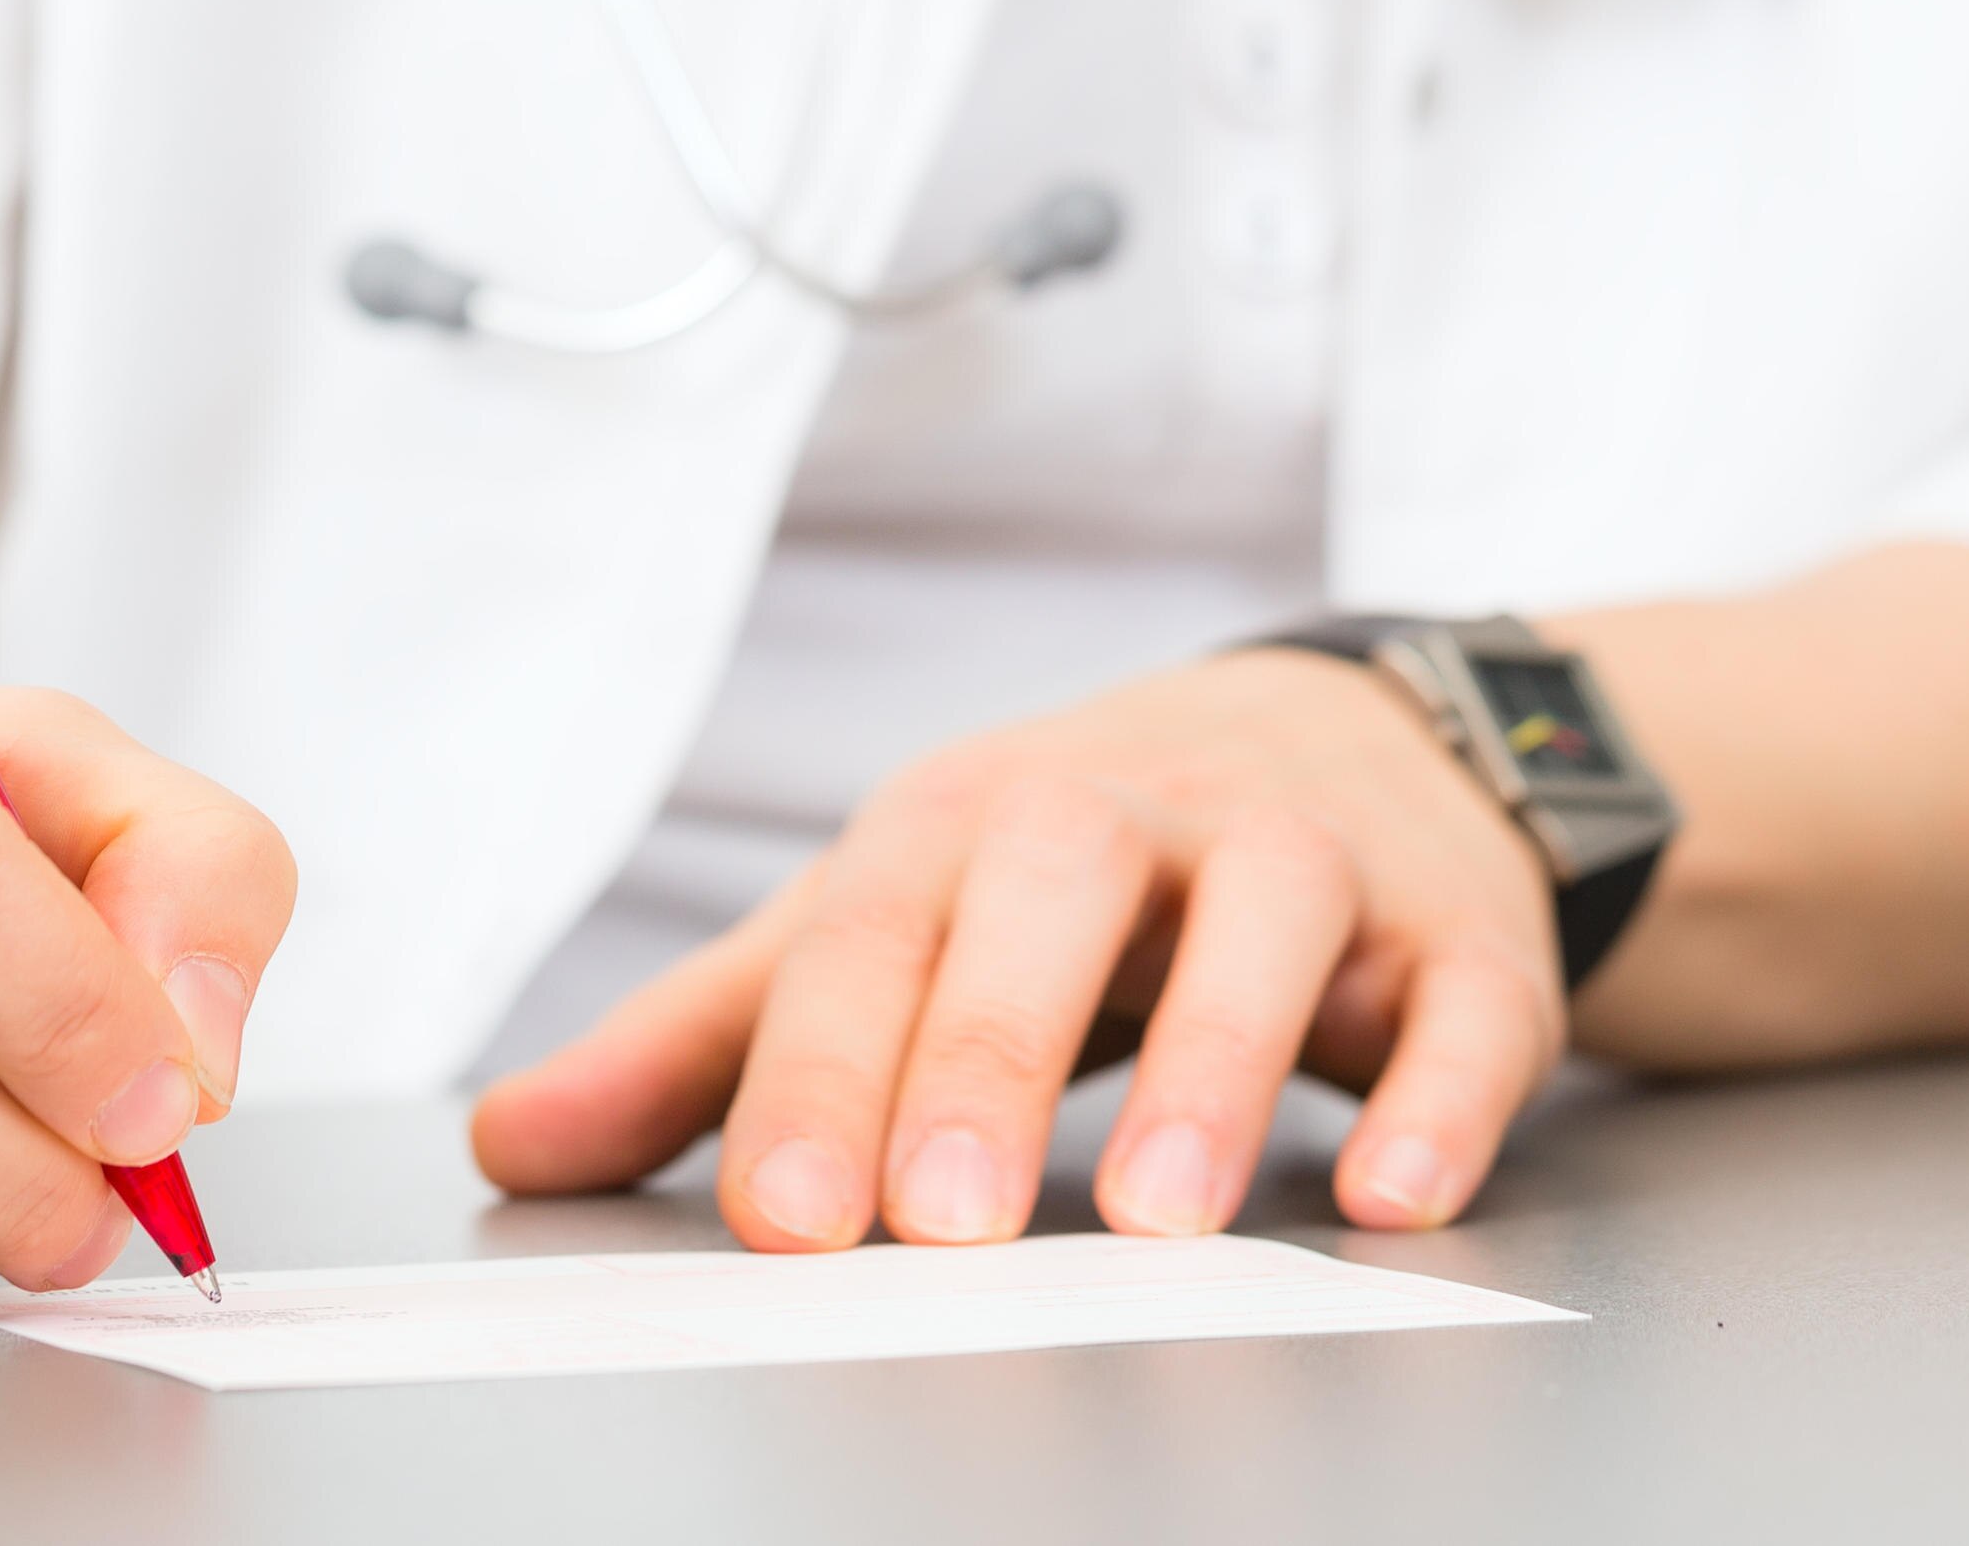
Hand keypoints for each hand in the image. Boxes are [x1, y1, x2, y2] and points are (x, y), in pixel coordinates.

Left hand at [470, 649, 1566, 1245]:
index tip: (776, 1215)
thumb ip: (707, 1042)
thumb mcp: (890, 920)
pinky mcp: (1456, 928)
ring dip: (1213, 1064)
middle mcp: (1135, 808)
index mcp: (967, 818)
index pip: (874, 930)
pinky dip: (1437, 1093)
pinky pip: (1460, 1000)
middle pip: (1054, 890)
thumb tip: (508, 1144)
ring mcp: (1309, 854)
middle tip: (936, 1222)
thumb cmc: (1074, 869)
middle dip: (990, 1051)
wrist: (1352, 745)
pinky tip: (1390, 1192)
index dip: (819, 1070)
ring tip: (1158, 1223)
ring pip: (1266, 924)